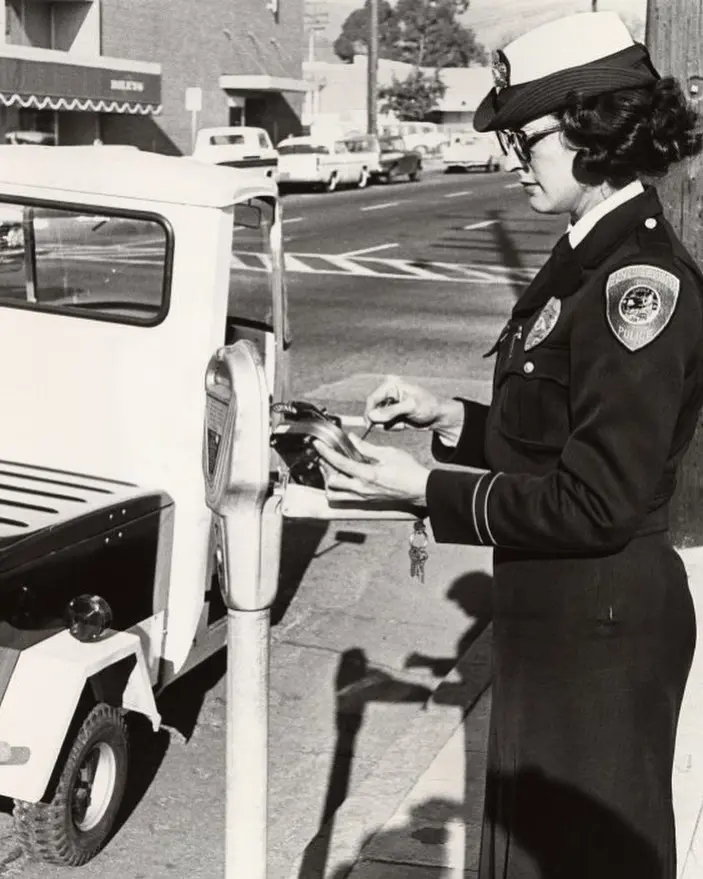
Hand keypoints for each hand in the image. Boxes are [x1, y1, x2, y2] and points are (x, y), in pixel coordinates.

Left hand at [313, 433, 429, 506]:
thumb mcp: (388, 453)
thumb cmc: (408, 471)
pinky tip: (343, 479)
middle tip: (324, 457)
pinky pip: (345, 499)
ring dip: (330, 483)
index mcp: (367, 474)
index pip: (339, 463)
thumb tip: (352, 438)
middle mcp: (361, 489)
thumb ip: (366, 447)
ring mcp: (363, 498)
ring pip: (335, 495)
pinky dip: (339, 490)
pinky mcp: (366, 503)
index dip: (325, 452)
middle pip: (331, 482)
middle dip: (324, 468)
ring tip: (332, 470)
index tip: (317, 445)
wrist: (420, 490)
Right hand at [365, 376, 464, 443]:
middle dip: (380, 420)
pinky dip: (393, 427)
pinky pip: (385, 424)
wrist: (439, 417)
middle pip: (373, 409)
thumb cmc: (428, 406)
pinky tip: (404, 423)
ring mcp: (390, 405)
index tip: (369, 425)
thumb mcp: (410, 407)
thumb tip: (371, 416)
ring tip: (403, 422)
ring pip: (378, 419)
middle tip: (392, 424)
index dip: (369, 412)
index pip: (373, 399)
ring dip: (388, 424)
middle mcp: (389, 394)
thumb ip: (390, 411)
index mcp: (391, 386)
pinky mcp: (392, 415)